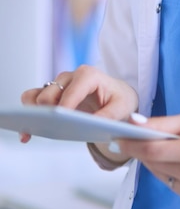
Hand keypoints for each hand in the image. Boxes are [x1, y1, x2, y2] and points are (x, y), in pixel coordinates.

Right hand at [19, 65, 138, 143]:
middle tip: (50, 129)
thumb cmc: (119, 99)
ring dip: (31, 113)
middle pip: (47, 95)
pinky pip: (32, 101)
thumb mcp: (122, 107)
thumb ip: (109, 115)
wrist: (117, 95)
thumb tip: (91, 125)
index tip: (60, 123)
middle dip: (46, 113)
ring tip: (32, 131)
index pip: (70, 92)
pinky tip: (28, 132)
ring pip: (34, 95)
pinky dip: (28, 116)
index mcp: (88, 75)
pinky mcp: (51, 94)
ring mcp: (58, 85)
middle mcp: (69, 77)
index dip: (63, 108)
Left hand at [118, 113, 179, 202]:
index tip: (115, 139)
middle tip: (137, 137)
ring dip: (155, 160)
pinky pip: (168, 182)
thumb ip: (161, 124)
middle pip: (152, 163)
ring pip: (158, 173)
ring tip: (167, 147)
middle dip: (142, 150)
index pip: (150, 151)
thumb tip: (133, 124)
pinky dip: (167, 170)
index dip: (130, 145)